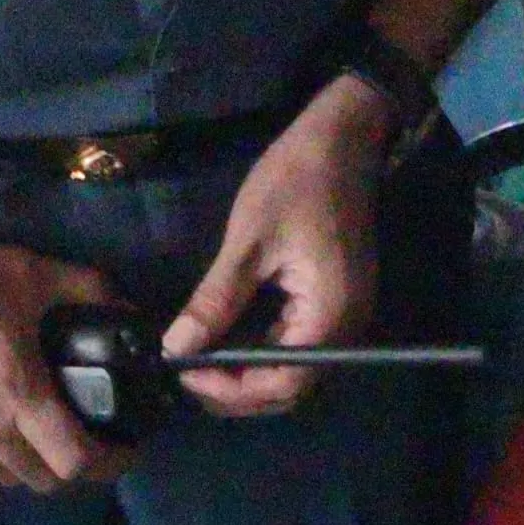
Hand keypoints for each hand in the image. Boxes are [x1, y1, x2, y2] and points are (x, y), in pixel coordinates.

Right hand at [0, 218, 129, 493]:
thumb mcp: (28, 270)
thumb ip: (86, 289)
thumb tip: (129, 309)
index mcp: (14, 390)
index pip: (73, 460)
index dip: (109, 464)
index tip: (124, 452)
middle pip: (41, 482)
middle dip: (71, 469)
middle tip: (84, 440)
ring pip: (1, 481)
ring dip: (27, 467)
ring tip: (36, 435)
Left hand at [164, 75, 391, 416]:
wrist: (343, 136)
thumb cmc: (297, 180)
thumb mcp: (248, 240)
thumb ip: (216, 302)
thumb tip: (177, 348)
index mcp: (329, 315)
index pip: (283, 383)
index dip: (232, 389)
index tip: (186, 372)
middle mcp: (346, 326)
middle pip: (292, 386)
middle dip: (238, 388)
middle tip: (188, 371)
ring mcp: (345, 314)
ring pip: (296, 368)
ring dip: (251, 373)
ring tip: (202, 361)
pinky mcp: (337, 299)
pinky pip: (301, 343)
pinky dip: (265, 350)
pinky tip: (232, 338)